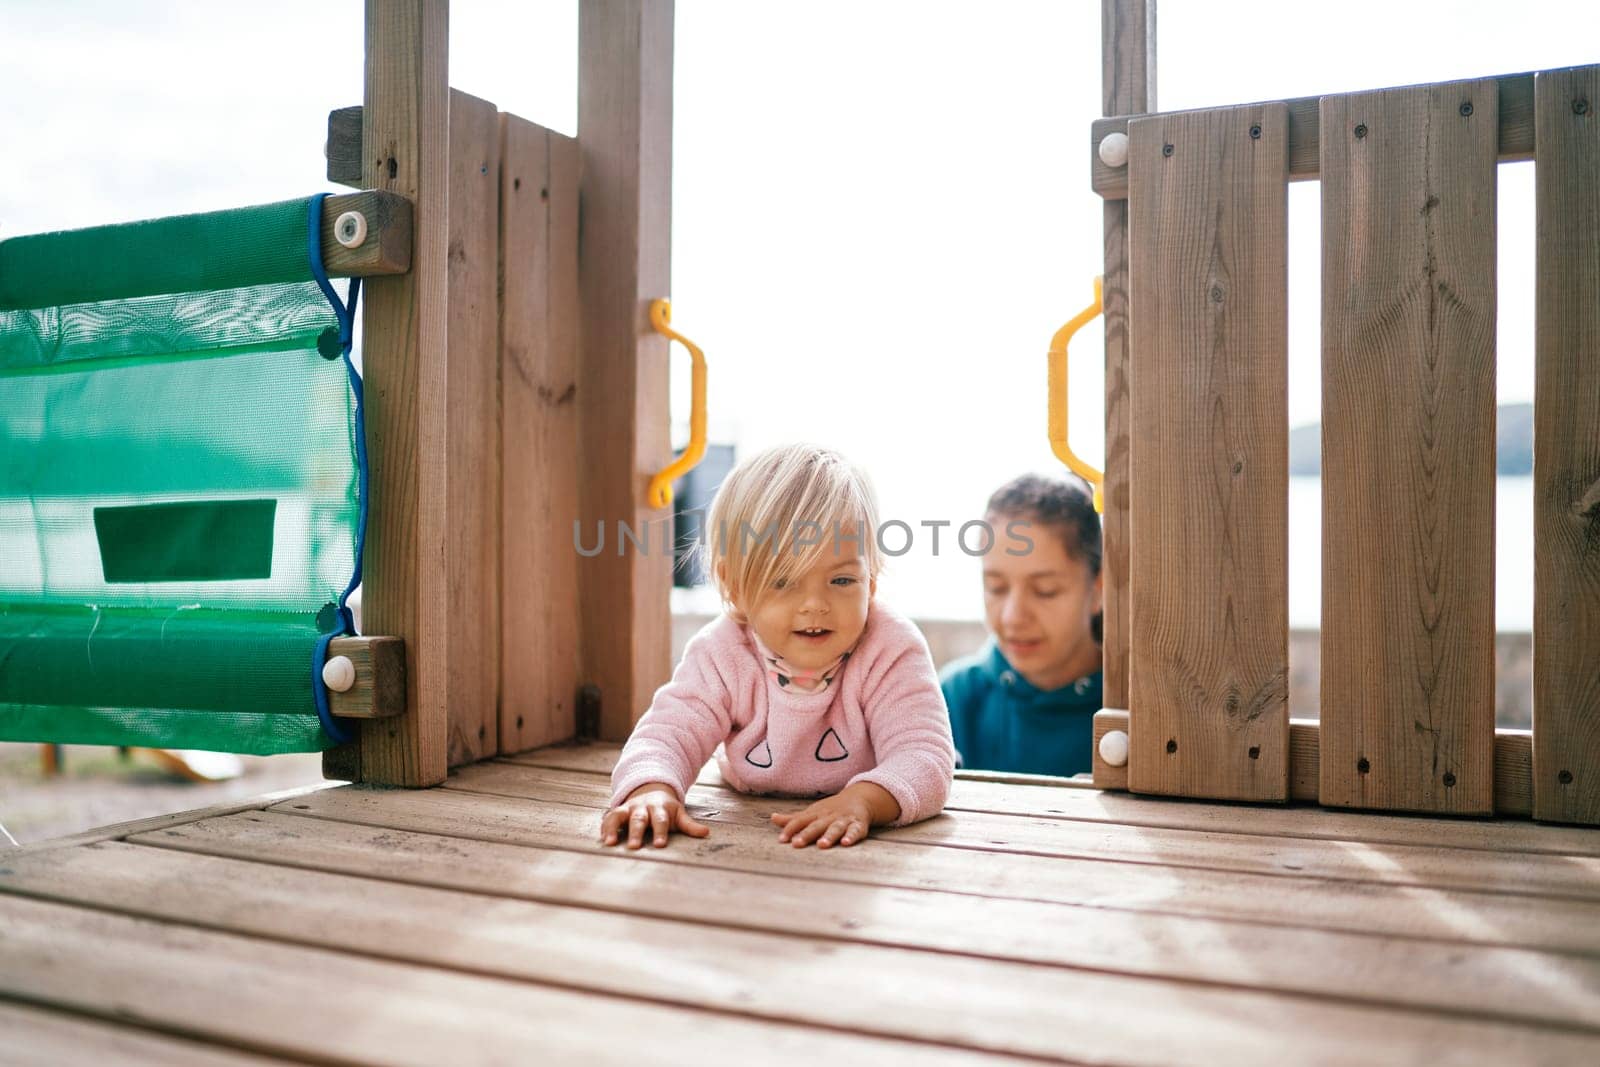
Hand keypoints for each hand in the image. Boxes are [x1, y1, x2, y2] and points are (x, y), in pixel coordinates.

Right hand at [600, 783, 710, 848]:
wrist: (650, 788)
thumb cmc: (666, 809)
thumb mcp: (679, 814)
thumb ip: (690, 825)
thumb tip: (706, 833)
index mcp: (660, 809)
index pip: (661, 821)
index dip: (661, 832)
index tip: (660, 845)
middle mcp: (643, 808)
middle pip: (639, 820)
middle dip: (636, 832)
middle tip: (633, 847)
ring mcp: (628, 809)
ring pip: (620, 817)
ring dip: (613, 828)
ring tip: (609, 842)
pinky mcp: (617, 811)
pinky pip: (608, 818)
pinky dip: (604, 827)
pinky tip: (601, 839)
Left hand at [769, 782, 898, 848]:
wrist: (860, 797)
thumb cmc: (831, 809)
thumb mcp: (812, 812)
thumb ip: (793, 819)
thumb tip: (773, 818)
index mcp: (816, 814)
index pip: (800, 820)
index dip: (790, 829)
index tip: (781, 840)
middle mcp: (828, 816)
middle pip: (816, 825)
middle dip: (807, 834)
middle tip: (796, 844)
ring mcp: (843, 820)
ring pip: (835, 828)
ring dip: (829, 835)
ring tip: (822, 844)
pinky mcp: (858, 824)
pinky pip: (855, 830)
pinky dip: (851, 836)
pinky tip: (846, 843)